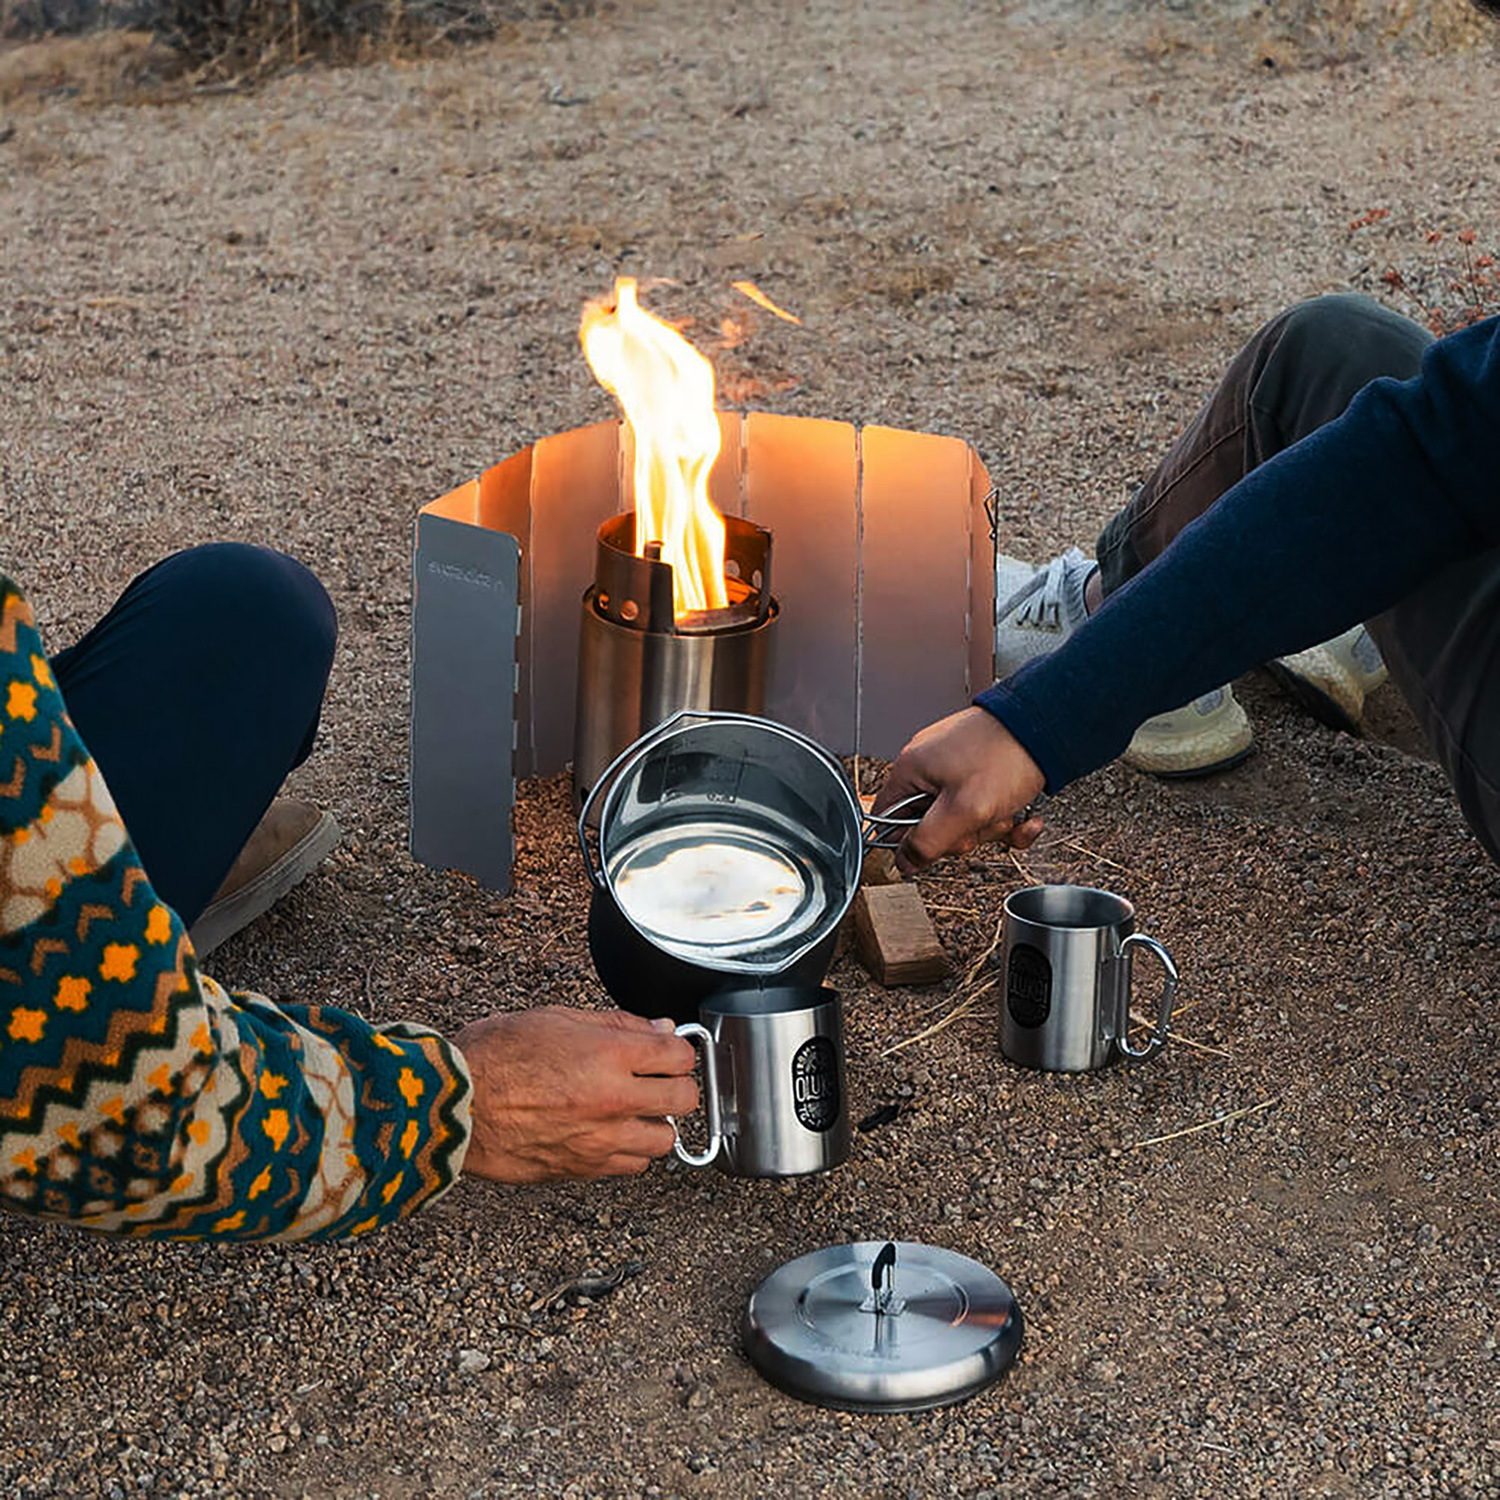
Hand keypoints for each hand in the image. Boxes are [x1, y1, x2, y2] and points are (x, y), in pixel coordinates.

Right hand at [454, 1006, 698, 1182]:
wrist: (450, 1106)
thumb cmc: (491, 1057)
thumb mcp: (555, 1018)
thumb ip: (615, 1024)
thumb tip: (656, 1027)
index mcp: (609, 1055)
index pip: (680, 1055)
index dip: (677, 1048)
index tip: (667, 1049)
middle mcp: (613, 1101)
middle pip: (685, 1099)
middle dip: (677, 1085)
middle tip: (658, 1078)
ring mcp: (600, 1140)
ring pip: (665, 1141)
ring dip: (656, 1123)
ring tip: (634, 1109)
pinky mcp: (582, 1169)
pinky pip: (631, 1166)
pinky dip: (629, 1151)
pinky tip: (610, 1133)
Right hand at [873, 706, 1046, 875]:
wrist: (1046, 725)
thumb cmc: (1004, 756)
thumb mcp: (963, 810)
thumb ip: (928, 842)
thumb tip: (904, 862)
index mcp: (911, 770)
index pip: (888, 819)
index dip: (909, 841)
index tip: (937, 844)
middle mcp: (928, 766)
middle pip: (929, 824)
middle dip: (961, 833)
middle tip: (979, 821)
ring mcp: (954, 768)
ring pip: (961, 819)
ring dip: (989, 825)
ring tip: (1006, 810)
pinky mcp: (980, 771)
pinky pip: (984, 808)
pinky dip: (1006, 817)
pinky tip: (1025, 817)